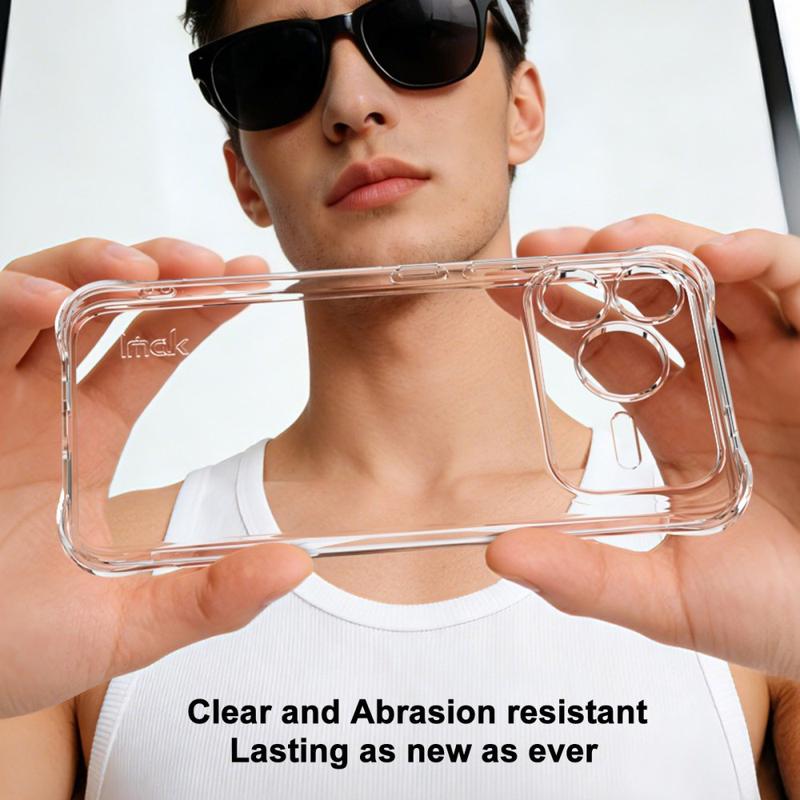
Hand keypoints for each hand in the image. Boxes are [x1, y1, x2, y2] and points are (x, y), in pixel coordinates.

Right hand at [0, 238, 311, 718]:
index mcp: (82, 434)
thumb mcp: (122, 624)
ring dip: (77, 270)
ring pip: (21, 300)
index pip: (148, 348)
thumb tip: (294, 566)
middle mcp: (30, 403)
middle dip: (146, 269)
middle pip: (89, 304)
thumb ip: (207, 597)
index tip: (248, 279)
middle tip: (204, 263)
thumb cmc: (6, 648)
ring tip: (133, 268)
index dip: (197, 309)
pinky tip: (38, 302)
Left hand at [486, 215, 799, 679]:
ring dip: (667, 248)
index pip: (606, 351)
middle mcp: (723, 382)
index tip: (503, 293)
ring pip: (717, 276)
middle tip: (540, 251)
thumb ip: (588, 577)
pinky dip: (763, 259)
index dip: (557, 316)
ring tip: (614, 242)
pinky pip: (799, 286)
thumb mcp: (674, 597)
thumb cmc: (787, 610)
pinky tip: (718, 258)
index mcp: (677, 423)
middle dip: (597, 265)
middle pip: (651, 299)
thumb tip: (501, 556)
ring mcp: (778, 362)